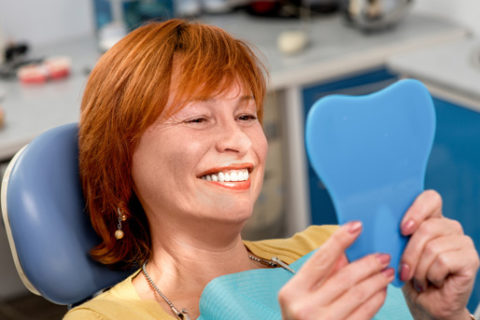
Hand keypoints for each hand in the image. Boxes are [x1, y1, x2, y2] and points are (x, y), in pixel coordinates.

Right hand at [278, 222, 393, 319]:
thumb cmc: (302, 319)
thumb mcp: (302, 296)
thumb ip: (321, 275)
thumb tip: (346, 252)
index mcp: (292, 292)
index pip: (320, 260)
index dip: (340, 240)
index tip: (357, 225)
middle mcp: (304, 308)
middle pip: (344, 278)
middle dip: (367, 263)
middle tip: (382, 256)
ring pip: (358, 295)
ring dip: (377, 280)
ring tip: (387, 272)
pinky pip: (365, 313)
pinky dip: (376, 299)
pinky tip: (381, 291)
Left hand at [399, 190, 479, 319]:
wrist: (426, 305)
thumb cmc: (410, 276)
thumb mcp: (398, 250)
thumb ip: (396, 233)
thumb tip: (380, 221)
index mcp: (432, 218)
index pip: (430, 198)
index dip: (416, 210)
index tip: (403, 230)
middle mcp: (450, 227)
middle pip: (427, 227)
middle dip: (409, 253)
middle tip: (404, 271)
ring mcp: (463, 242)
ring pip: (433, 247)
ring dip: (419, 269)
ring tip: (419, 279)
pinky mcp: (471, 259)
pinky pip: (443, 261)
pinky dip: (432, 275)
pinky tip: (433, 282)